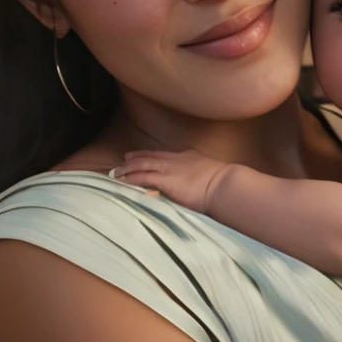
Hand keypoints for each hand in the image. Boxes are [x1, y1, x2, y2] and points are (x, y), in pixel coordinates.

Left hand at [115, 149, 231, 213]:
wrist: (225, 185)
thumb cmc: (223, 185)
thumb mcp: (208, 176)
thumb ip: (197, 179)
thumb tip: (192, 187)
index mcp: (188, 157)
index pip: (164, 155)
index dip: (150, 155)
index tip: (139, 155)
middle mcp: (176, 159)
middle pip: (150, 157)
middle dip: (135, 158)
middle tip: (124, 160)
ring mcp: (169, 169)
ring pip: (142, 165)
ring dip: (128, 169)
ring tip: (117, 172)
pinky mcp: (165, 180)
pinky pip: (142, 177)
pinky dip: (130, 178)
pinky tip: (122, 180)